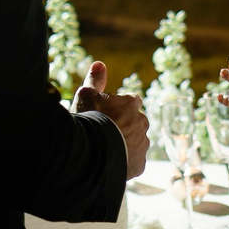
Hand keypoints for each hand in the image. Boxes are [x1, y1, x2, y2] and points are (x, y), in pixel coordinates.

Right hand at [74, 60, 148, 177]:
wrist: (91, 152)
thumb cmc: (88, 119)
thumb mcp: (86, 94)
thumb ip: (95, 79)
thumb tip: (100, 64)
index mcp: (131, 104)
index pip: (132, 100)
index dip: (120, 106)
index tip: (109, 111)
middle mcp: (141, 123)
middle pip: (136, 122)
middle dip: (125, 125)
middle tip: (105, 131)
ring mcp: (142, 145)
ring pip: (137, 142)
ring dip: (126, 144)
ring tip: (106, 149)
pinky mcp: (139, 165)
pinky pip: (134, 161)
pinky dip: (125, 161)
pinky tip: (110, 162)